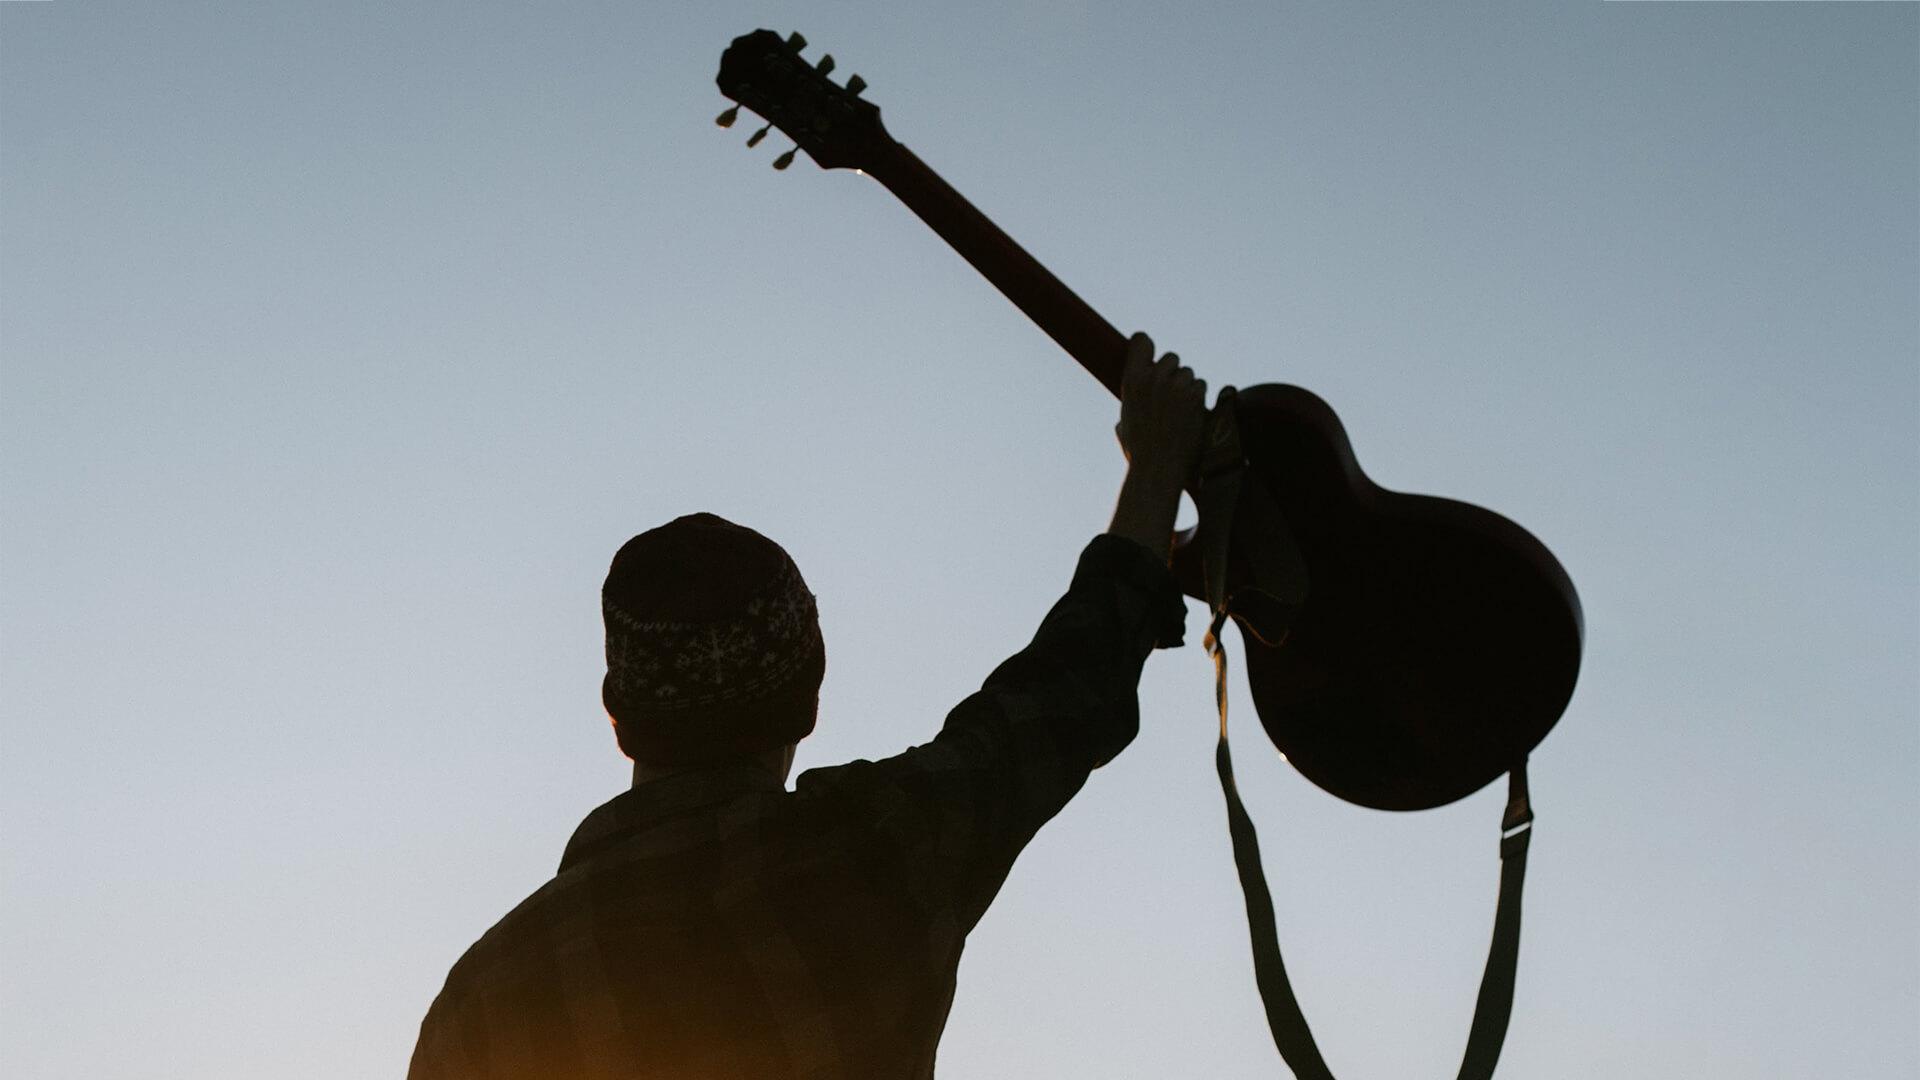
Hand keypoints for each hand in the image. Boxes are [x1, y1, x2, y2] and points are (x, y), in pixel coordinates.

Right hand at [1107, 332, 1207, 561]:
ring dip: (1188, 387)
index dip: (1148, 347)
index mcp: (1131, 380)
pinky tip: (1191, 416)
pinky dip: (1199, 399)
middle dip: (1172, 374)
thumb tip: (1135, 389)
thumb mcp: (1124, 420)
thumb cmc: (1138, 451)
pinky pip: (1201, 385)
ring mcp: (1176, 386)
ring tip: (1180, 412)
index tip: (1151, 357)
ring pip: (1188, 373)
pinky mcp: (1196, 396)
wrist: (1157, 469)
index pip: (1143, 341)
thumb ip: (1132, 399)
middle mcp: (1153, 378)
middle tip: (1169, 396)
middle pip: (1171, 358)